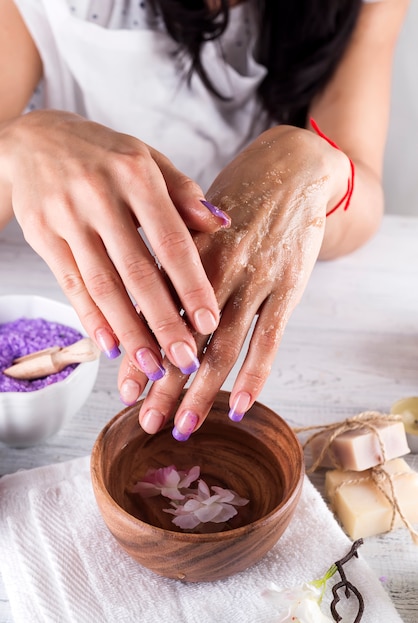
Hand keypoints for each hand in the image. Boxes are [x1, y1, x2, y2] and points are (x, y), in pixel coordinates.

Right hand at [0, 110, 230, 381]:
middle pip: (136, 272)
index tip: (209, 323)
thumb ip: (184, 193)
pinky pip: (70, 285)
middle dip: (163, 322)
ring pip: (102, 286)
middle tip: (184, 359)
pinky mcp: (42, 236)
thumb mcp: (147, 158)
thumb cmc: (104, 153)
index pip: (171, 240)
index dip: (191, 284)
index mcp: (135, 175)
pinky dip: (91, 319)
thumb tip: (220, 225)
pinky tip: (111, 347)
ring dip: (128, 331)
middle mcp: (99, 196)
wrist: (34, 139)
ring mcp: (67, 217)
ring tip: (151, 365)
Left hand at [118, 124, 350, 435]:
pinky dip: (254, 375)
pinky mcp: (289, 286)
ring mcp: (256, 277)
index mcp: (185, 249)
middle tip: (144, 420)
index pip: (155, 311)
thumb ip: (170, 265)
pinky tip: (238, 407)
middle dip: (163, 383)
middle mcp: (218, 265)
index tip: (123, 388)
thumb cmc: (236, 202)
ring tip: (182, 426)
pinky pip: (270, 339)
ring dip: (201, 391)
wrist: (294, 169)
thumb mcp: (196, 223)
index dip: (139, 351)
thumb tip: (141, 312)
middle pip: (184, 336)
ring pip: (224, 345)